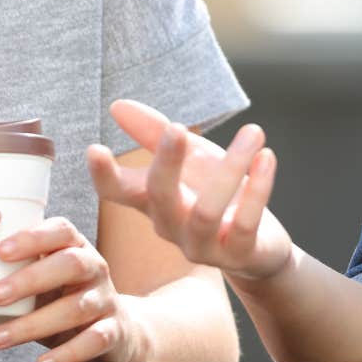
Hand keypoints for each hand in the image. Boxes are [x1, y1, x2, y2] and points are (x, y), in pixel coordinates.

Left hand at [0, 217, 145, 361]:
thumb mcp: (42, 279)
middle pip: (70, 263)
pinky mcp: (113, 331)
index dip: (32, 238)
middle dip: (31, 278)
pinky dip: (66, 353)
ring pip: (76, 307)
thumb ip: (7, 274)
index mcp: (76, 246)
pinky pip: (93, 340)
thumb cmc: (62, 298)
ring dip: (34, 324)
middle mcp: (95, 267)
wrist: (115, 329)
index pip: (60, 230)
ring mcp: (105, 299)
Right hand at [86, 99, 292, 282]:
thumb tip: (116, 106)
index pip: (117, 192)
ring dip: (231, 167)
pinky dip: (258, 190)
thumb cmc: (217, 194)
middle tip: (176, 127)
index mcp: (153, 202)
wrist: (260, 245)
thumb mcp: (191, 158)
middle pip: (158, 197)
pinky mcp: (238, 255)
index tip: (94, 148)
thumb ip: (156, 134)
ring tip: (253, 131)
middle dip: (166, 163)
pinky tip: (267, 158)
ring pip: (206, 212)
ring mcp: (203, 246)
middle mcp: (171, 226)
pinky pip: (244, 224)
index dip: (103, 175)